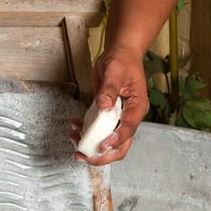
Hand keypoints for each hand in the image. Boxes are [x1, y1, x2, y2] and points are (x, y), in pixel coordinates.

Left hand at [71, 45, 148, 165]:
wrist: (121, 53)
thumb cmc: (122, 60)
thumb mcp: (115, 70)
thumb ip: (109, 88)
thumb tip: (104, 106)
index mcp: (137, 107)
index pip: (128, 129)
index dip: (115, 140)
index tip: (101, 146)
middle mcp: (129, 115)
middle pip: (121, 145)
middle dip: (104, 155)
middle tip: (85, 157)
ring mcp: (119, 117)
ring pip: (108, 141)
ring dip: (92, 146)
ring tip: (74, 141)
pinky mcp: (107, 114)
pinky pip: (98, 129)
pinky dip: (86, 131)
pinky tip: (74, 126)